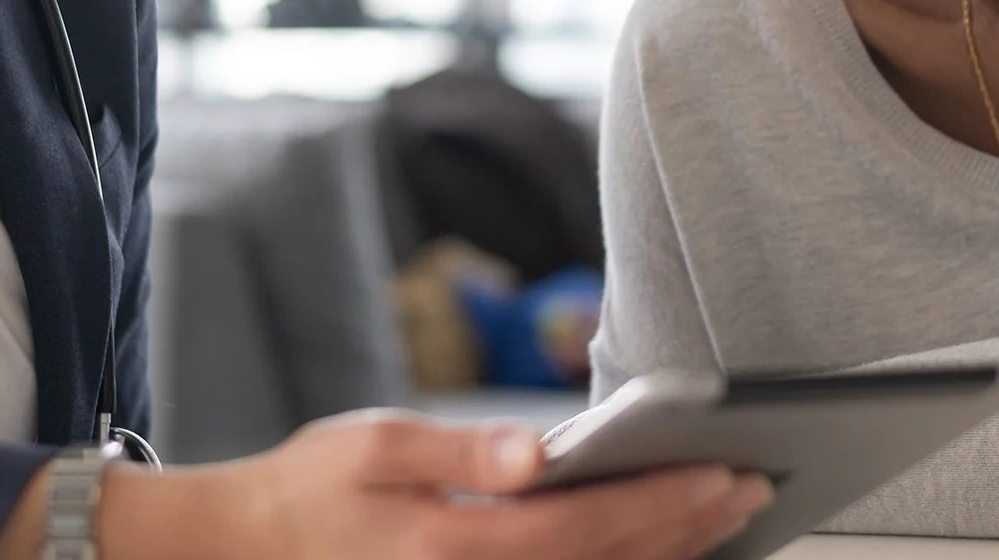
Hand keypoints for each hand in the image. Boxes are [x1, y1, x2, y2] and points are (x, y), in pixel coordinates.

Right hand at [0, 410, 773, 559]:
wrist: (243, 553)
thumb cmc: (307, 492)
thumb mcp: (374, 447)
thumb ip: (460, 452)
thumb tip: (538, 452)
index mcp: (459, 546)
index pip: (590, 525)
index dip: (667, 501)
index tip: (729, 472)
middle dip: (690, 526)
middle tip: (755, 486)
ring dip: (668, 554)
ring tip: (727, 517)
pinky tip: (658, 551)